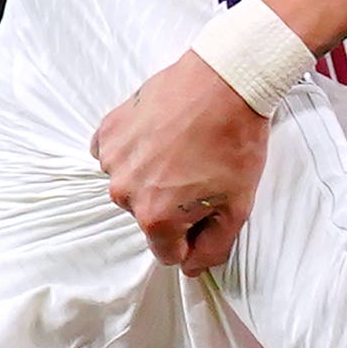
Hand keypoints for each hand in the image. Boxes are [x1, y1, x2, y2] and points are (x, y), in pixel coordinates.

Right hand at [99, 56, 273, 272]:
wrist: (225, 79)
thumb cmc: (235, 141)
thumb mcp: (238, 206)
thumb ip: (214, 247)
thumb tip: (192, 268)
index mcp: (156, 217)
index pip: (168, 252)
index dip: (192, 235)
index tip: (206, 208)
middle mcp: (125, 192)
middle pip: (149, 218)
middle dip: (171, 203)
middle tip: (199, 171)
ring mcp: (113, 159)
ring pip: (132, 185)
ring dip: (151, 175)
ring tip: (181, 148)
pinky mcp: (108, 130)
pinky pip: (114, 155)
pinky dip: (133, 150)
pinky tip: (159, 136)